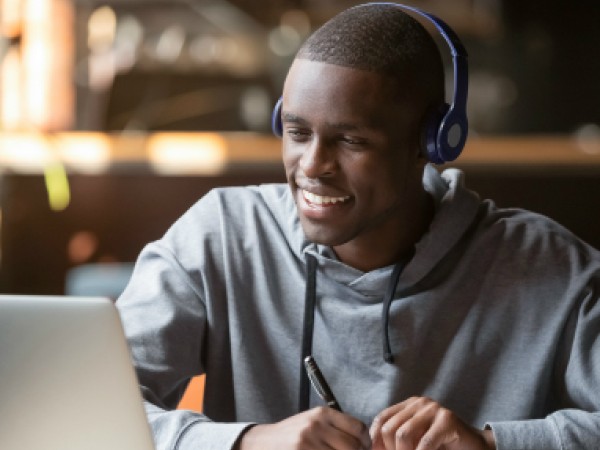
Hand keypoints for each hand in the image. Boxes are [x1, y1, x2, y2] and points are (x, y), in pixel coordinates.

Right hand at [236, 406, 370, 449]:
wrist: (263, 443)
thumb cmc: (293, 436)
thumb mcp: (313, 423)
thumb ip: (336, 429)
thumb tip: (364, 445)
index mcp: (322, 413)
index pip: (358, 428)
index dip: (365, 442)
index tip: (363, 448)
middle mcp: (315, 426)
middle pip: (352, 447)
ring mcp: (307, 443)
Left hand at [370, 397, 495, 449]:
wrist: (475, 446)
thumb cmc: (442, 446)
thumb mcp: (416, 440)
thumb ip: (398, 440)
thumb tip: (374, 449)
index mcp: (409, 405)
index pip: (382, 418)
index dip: (375, 440)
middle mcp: (420, 403)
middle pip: (390, 429)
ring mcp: (434, 409)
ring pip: (404, 435)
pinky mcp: (447, 420)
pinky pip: (425, 443)